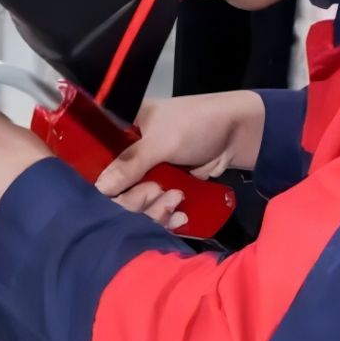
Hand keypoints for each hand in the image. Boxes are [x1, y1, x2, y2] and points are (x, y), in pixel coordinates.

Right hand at [95, 91, 264, 229]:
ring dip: (157, 208)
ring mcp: (152, 172)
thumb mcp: (161, 142)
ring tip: (178, 199)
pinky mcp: (170, 187)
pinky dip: (169, 215)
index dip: (110, 181)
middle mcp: (133, 153)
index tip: (126, 188)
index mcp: (123, 132)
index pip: (101, 162)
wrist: (238, 133)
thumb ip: (130, 164)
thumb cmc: (195, 125)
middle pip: (120, 189)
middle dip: (140, 197)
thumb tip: (101, 188)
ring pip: (140, 203)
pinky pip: (159, 209)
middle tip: (158, 191)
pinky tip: (182, 214)